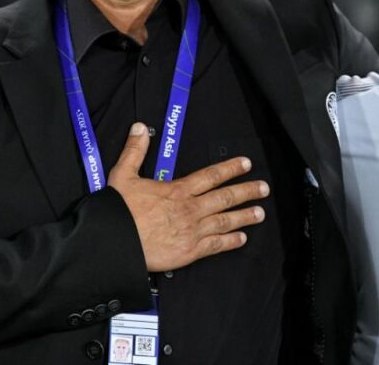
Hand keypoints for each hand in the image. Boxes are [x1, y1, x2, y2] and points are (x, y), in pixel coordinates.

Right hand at [108, 123, 267, 271]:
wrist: (114, 242)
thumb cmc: (118, 211)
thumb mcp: (123, 174)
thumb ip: (135, 151)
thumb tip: (140, 128)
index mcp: (177, 190)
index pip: (210, 175)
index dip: (230, 168)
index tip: (246, 164)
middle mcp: (190, 209)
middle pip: (225, 197)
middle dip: (247, 191)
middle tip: (263, 188)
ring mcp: (192, 230)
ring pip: (225, 221)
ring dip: (245, 216)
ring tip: (260, 212)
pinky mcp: (189, 251)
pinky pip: (216, 245)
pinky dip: (230, 242)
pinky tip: (242, 239)